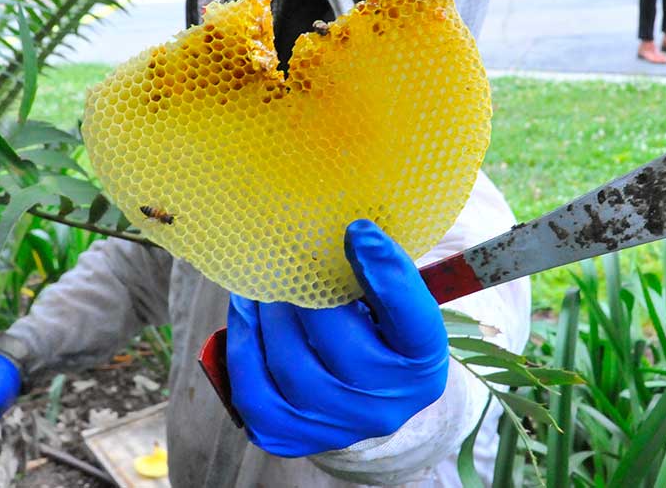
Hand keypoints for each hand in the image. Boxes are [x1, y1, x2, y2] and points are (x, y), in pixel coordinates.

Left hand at [227, 219, 448, 456]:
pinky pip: (253, 392)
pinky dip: (243, 345)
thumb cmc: (379, 333)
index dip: (385, 271)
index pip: (412, 316)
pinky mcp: (291, 437)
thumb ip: (380, 272)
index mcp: (422, 361)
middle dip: (305, 290)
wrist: (364, 399)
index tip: (358, 230)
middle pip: (336, 338)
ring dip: (268, 314)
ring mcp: (337, 426)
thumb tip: (347, 227)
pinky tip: (246, 315)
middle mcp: (385, 402)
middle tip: (287, 257)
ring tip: (261, 283)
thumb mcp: (397, 304)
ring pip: (289, 363)